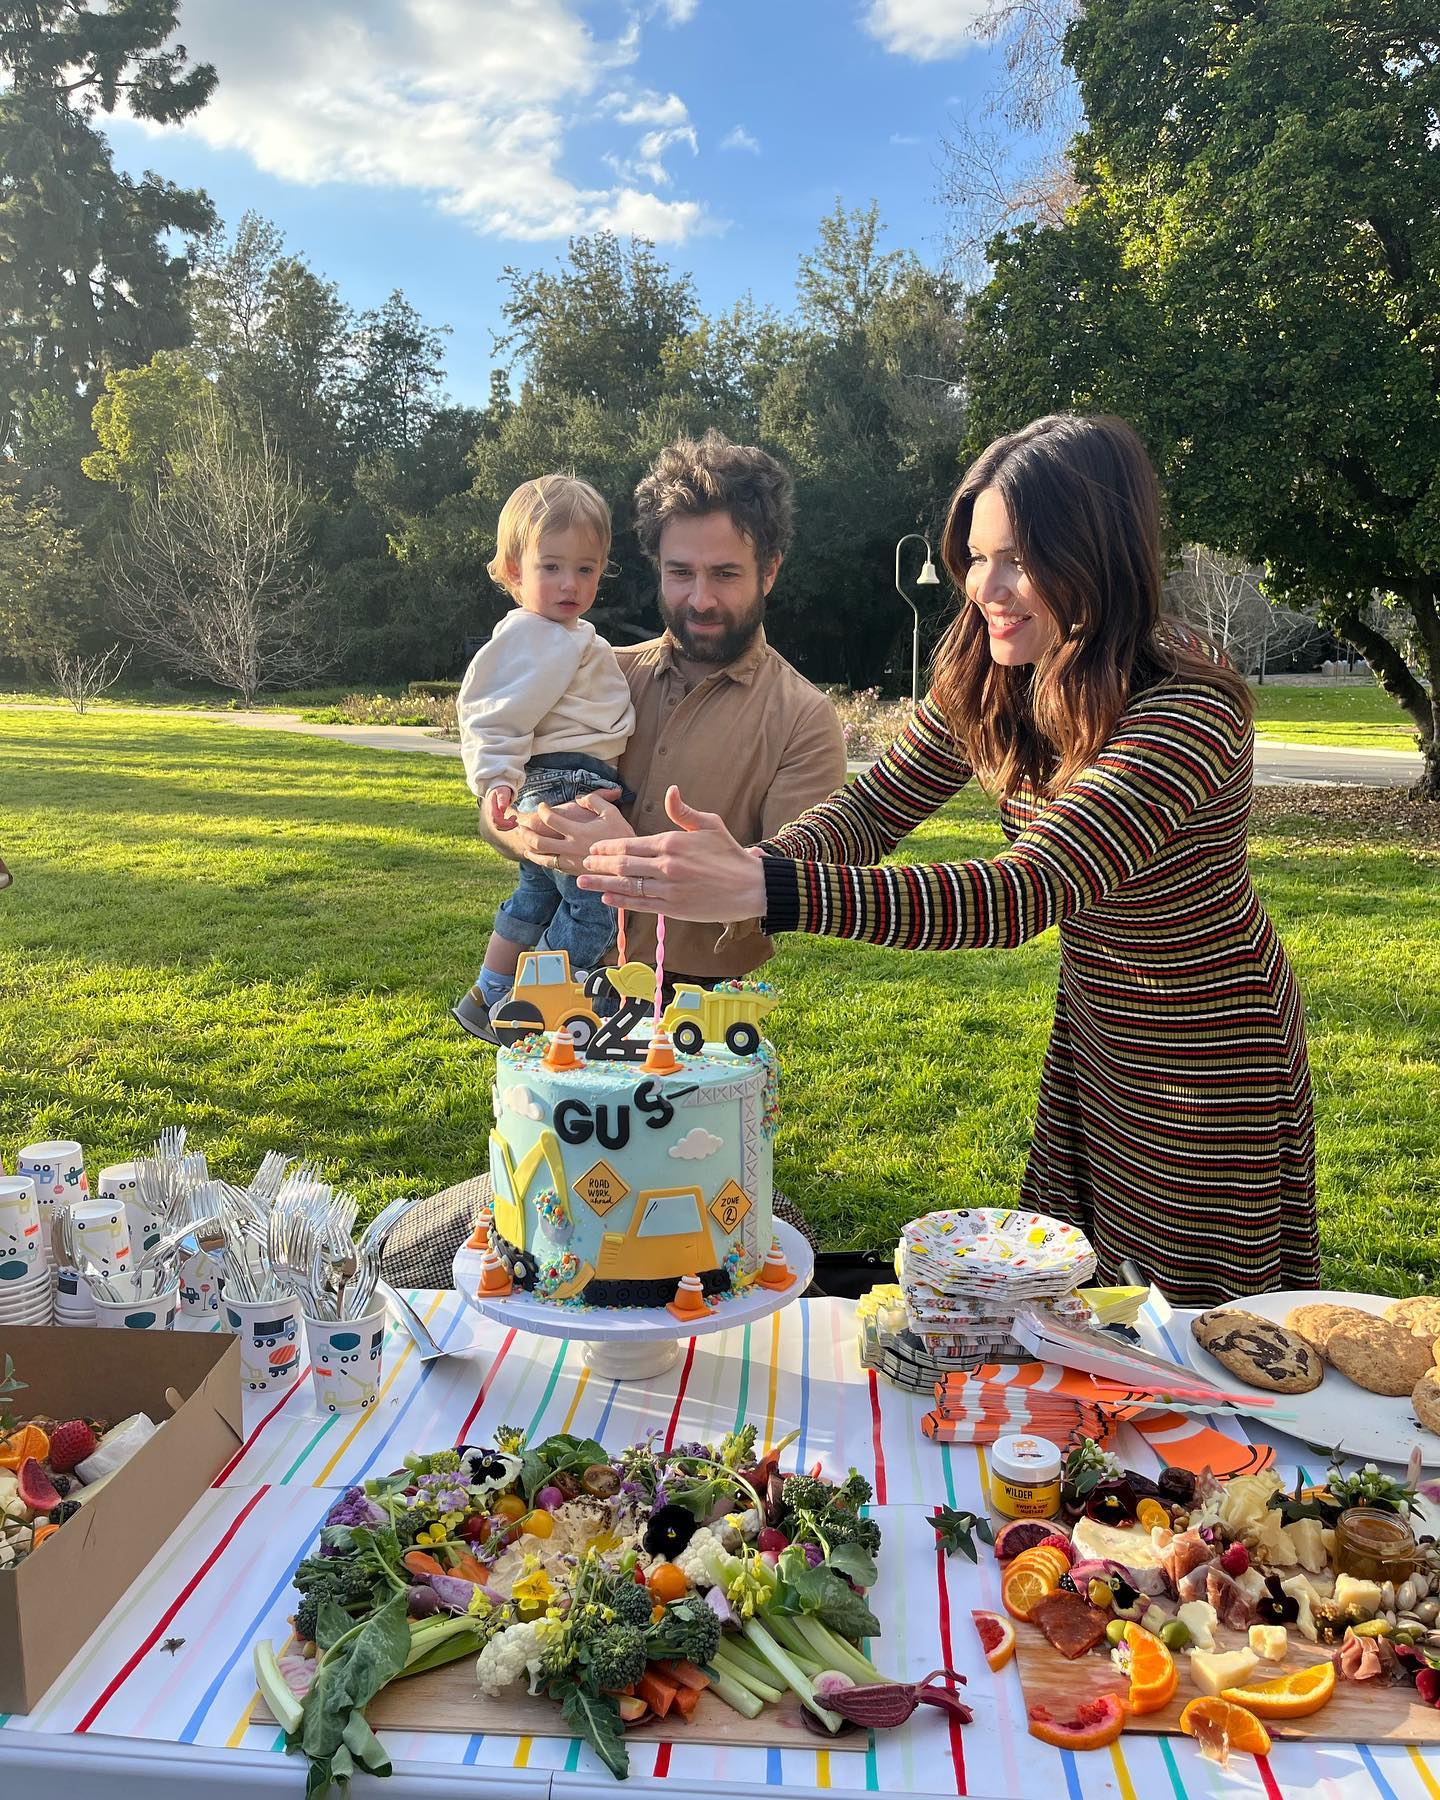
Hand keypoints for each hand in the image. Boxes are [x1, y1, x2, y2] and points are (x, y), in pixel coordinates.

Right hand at [486, 786, 515, 831]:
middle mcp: (490, 813)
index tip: (512, 822)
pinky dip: (507, 826)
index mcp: (491, 807)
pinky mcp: (496, 817)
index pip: (495, 819)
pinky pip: (500, 825)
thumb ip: (502, 799)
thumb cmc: (501, 790)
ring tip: (516, 822)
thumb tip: (502, 809)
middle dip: (507, 826)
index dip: (503, 823)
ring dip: (508, 827)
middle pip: (496, 825)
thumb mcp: (502, 792)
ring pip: (498, 827)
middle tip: (516, 822)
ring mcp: (493, 816)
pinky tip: (513, 822)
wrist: (498, 789)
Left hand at [512, 789, 628, 872]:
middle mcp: (570, 848)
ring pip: (541, 856)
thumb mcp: (611, 812)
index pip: (550, 819)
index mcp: (578, 831)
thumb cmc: (622, 835)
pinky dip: (540, 859)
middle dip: (526, 832)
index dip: (543, 810)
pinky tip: (535, 854)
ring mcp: (570, 861)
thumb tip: (579, 798)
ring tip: (523, 840)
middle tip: (521, 825)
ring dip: (529, 847)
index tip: (542, 806)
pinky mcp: (573, 871)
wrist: (629, 863)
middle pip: (538, 840)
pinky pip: (551, 865)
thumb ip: (594, 800)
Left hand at [578, 786, 767, 921]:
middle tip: (583, 864)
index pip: (630, 843)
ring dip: (601, 883)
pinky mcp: (674, 908)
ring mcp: (669, 889)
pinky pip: (641, 904)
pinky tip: (607, 898)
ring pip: (627, 885)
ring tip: (582, 883)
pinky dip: (621, 901)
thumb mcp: (710, 824)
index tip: (595, 848)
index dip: (608, 847)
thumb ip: (684, 811)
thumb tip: (671, 791)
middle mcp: (666, 865)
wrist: (751, 887)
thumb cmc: (730, 854)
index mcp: (672, 842)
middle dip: (600, 864)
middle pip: (623, 864)